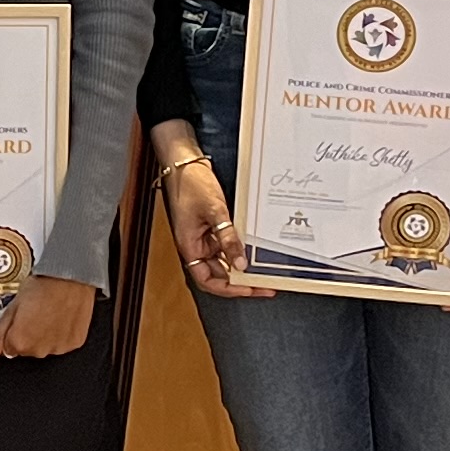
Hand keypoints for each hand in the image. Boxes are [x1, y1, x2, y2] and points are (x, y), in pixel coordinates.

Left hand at [0, 274, 96, 361]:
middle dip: (28, 335)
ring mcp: (58, 348)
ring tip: (49, 314)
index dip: (13, 332)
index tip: (19, 320)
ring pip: (46, 347)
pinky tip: (60, 318)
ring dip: (45, 336)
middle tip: (34, 314)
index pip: (9, 349)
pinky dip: (61, 334)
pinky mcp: (73, 343)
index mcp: (19, 342)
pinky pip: (63, 344)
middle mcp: (38, 350)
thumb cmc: (42, 287)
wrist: (69, 278)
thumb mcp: (12, 307)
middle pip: (28, 350)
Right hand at [156, 146, 269, 301]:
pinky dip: (239, 248)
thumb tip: (240, 263)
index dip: (229, 288)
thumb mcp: (215, 211)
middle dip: (240, 282)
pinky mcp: (210, 227)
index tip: (250, 289)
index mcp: (190, 246)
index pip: (208, 280)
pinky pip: (226, 244)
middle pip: (218, 274)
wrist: (185, 162)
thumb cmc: (191, 183)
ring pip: (224, 260)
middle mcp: (196, 246)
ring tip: (262, 269)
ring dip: (241, 266)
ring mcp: (203, 237)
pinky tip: (254, 248)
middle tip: (264, 284)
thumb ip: (228, 238)